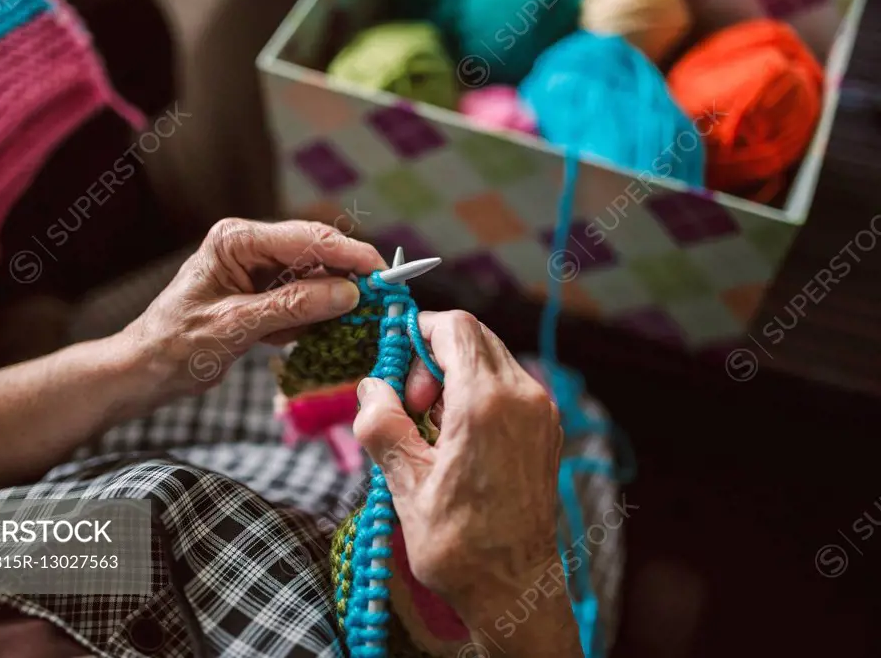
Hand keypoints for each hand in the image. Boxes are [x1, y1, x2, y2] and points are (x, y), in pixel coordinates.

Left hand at [121, 218, 384, 401]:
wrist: (146, 370)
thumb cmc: (176, 346)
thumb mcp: (236, 327)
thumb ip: (293, 307)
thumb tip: (348, 293)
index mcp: (236, 240)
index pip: (306, 238)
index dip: (350, 253)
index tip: (384, 273)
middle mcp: (249, 245)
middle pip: (316, 253)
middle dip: (346, 278)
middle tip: (379, 302)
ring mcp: (257, 268)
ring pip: (314, 277)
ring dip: (327, 304)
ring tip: (325, 329)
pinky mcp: (262, 291)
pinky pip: (302, 298)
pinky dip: (307, 319)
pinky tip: (285, 340)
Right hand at [353, 311, 569, 633]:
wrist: (515, 589)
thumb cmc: (460, 545)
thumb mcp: (405, 484)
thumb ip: (382, 424)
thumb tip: (371, 387)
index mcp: (486, 404)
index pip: (453, 327)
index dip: (416, 335)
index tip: (395, 373)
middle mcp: (523, 397)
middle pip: (474, 336)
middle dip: (432, 358)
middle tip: (410, 407)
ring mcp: (541, 411)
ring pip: (490, 358)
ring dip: (453, 376)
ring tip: (429, 428)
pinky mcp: (545, 428)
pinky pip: (506, 385)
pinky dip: (475, 393)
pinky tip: (455, 437)